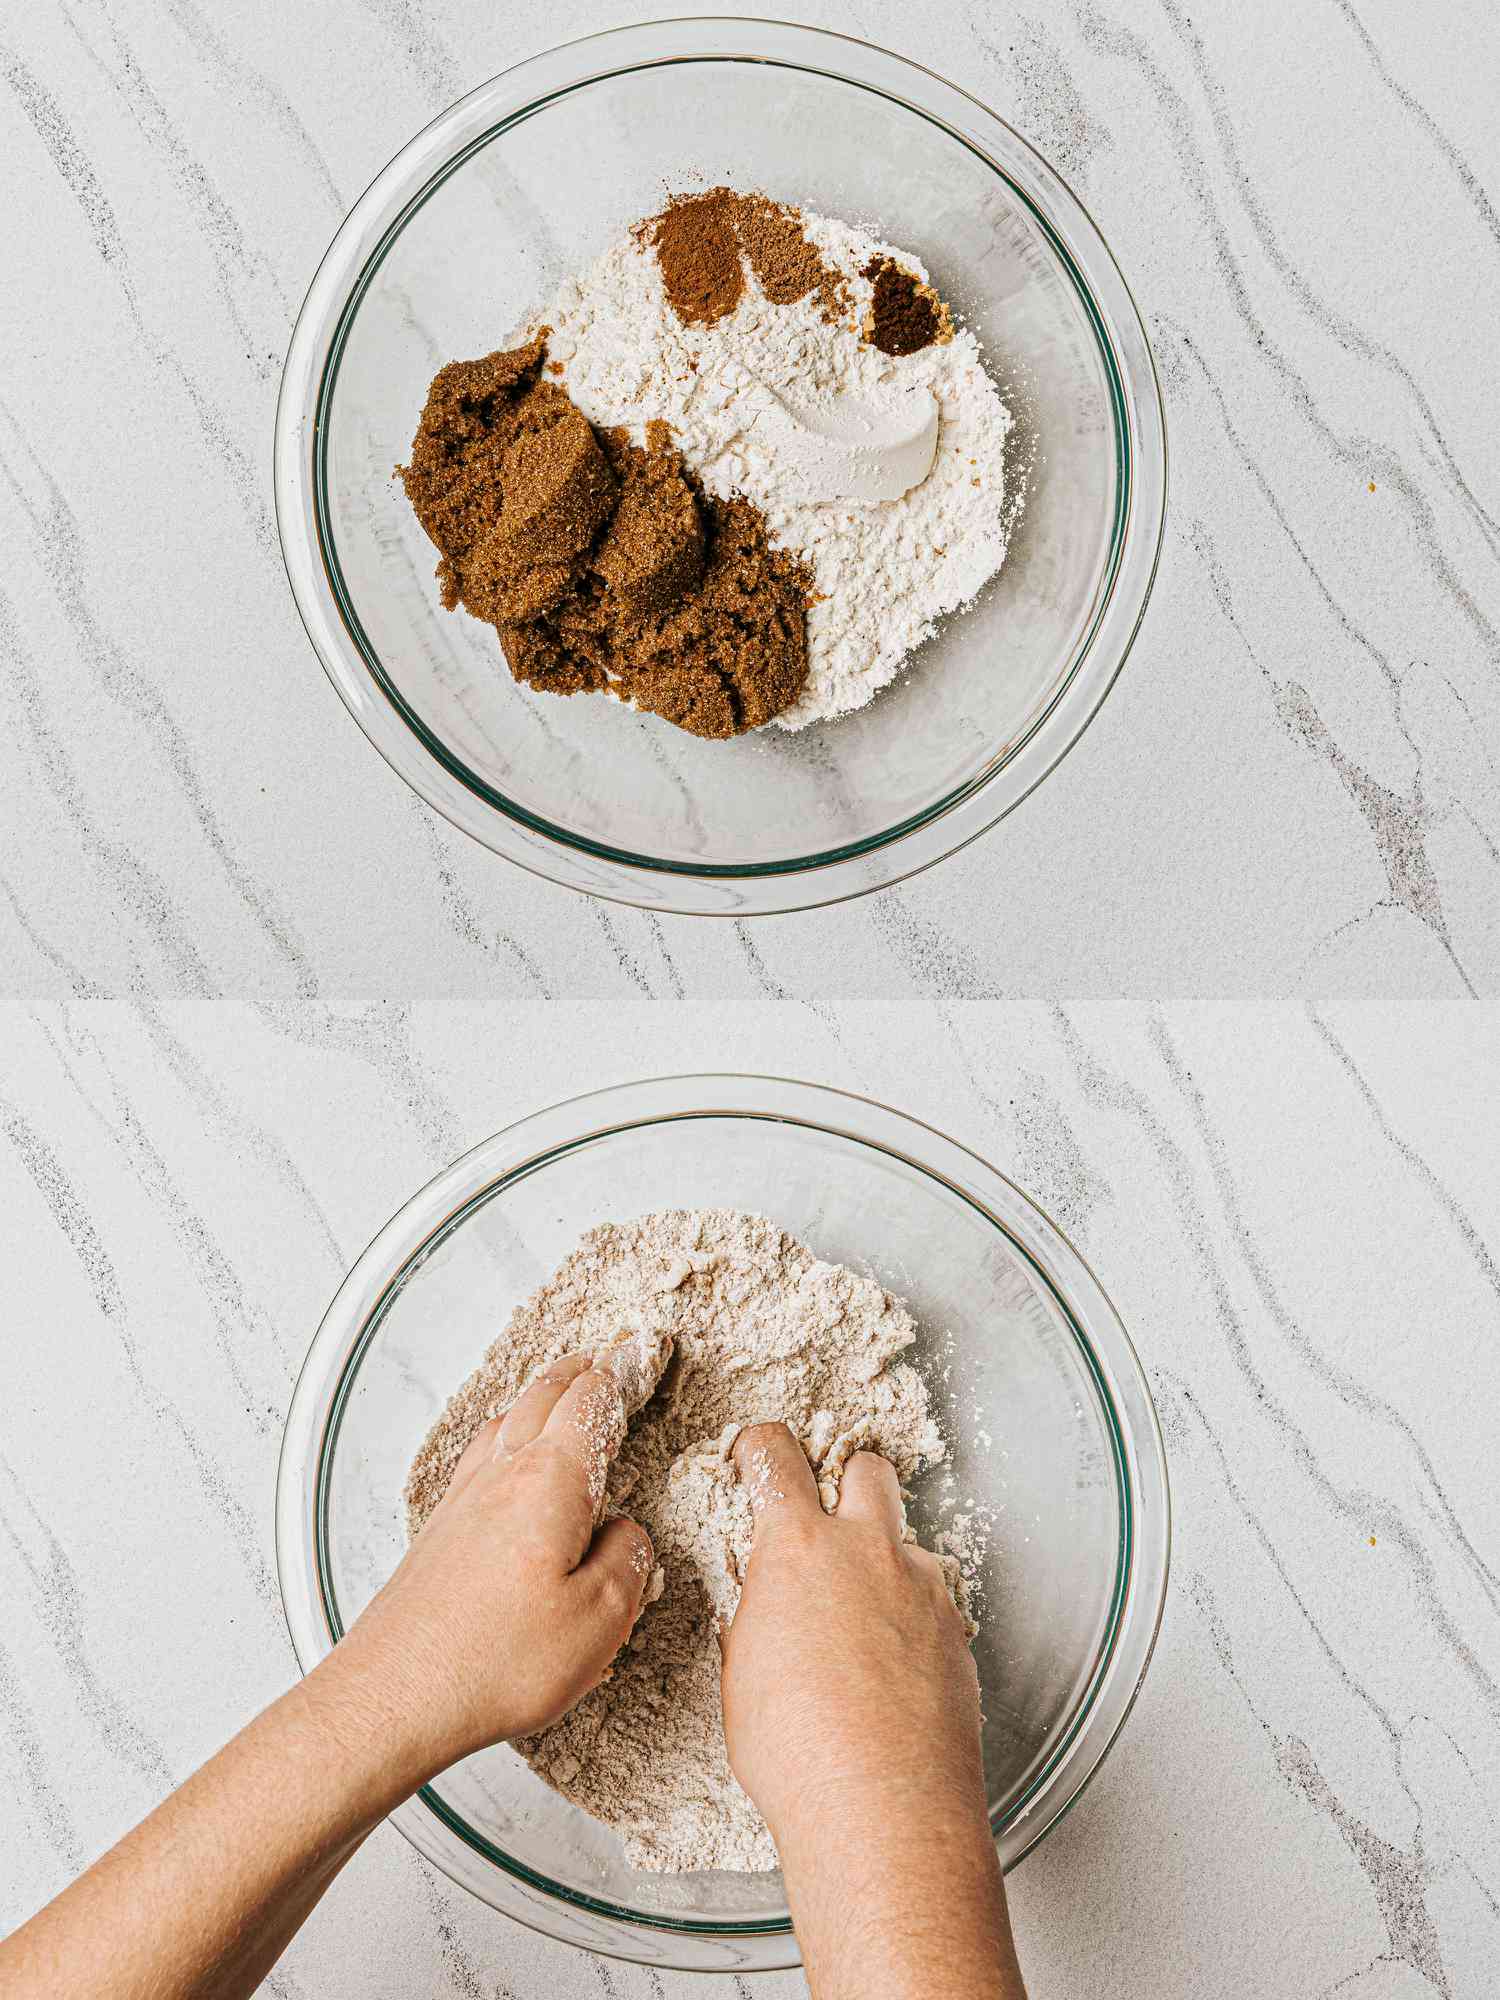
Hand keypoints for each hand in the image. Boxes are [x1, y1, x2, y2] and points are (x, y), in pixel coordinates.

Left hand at [323, 1356, 654, 1789]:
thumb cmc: (491, 1663)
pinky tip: (502, 1455)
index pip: (592, 1404)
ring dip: (540, 1395)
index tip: (644, 1350)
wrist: (391, 1697)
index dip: (625, 1370)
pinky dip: (505, 1434)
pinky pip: (479, 1456)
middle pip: (543, 1397)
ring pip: (506, 1420)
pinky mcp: (440, 1533)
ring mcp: (464, 1501)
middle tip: (608, 1357)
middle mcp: (502, 1476)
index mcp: (550, 1483)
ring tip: (561, 1391)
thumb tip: (629, 1533)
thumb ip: (629, 1562)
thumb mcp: (600, 1621)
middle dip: (582, 1370)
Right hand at [721, 1422, 984, 1844]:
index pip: (776, 1457)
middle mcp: (866, 1550)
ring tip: (863, 1624)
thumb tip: (768, 1605)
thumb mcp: (744, 1672)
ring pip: (905, 1541)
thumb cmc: (800, 1752)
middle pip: (867, 1468)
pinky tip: (895, 1669)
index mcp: (798, 1549)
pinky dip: (913, 1619)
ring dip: (884, 1563)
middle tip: (828, 1523)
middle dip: (847, 1483)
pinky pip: (932, 1601)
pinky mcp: (956, 1629)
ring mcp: (921, 1587)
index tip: (757, 1457)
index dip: (761, 1449)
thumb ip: (760, 1614)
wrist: (883, 1808)